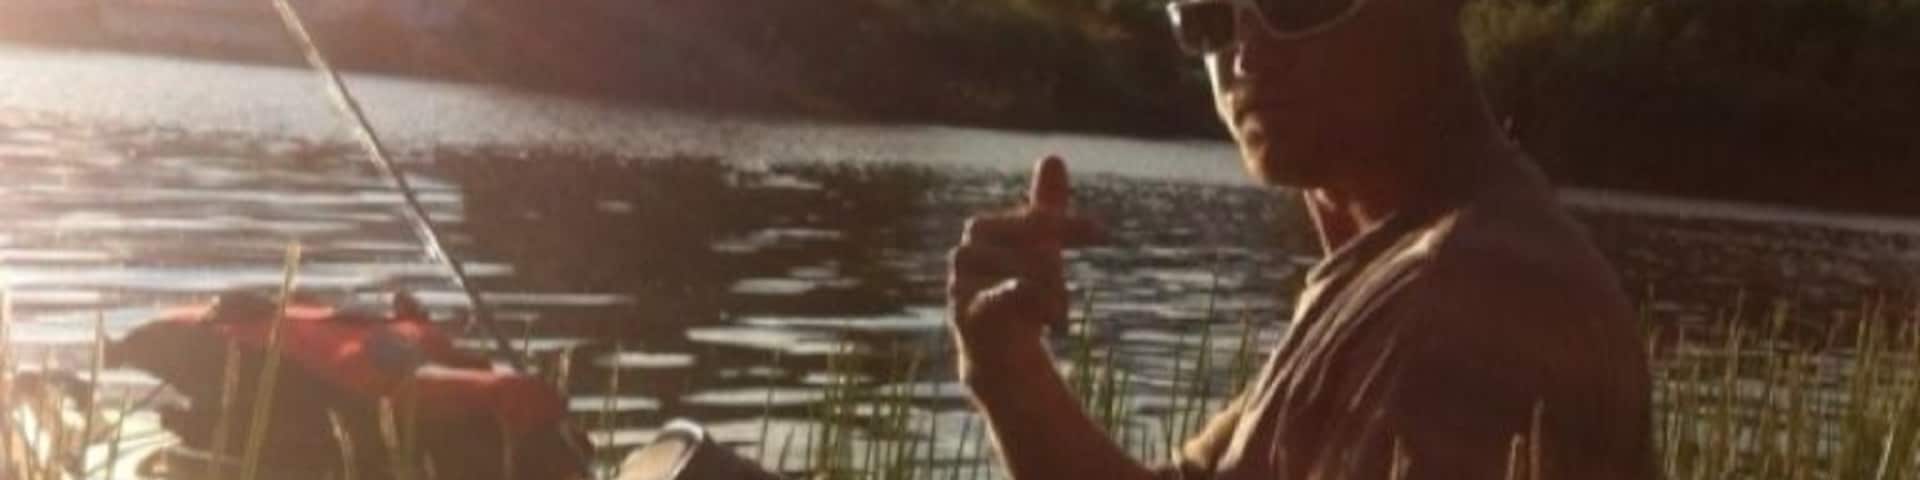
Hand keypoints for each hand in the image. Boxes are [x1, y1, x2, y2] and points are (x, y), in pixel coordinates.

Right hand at [948, 156, 1102, 375]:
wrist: (995, 348)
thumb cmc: (1016, 290)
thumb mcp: (1038, 247)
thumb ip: (1046, 208)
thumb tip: (1052, 157)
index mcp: (983, 229)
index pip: (1035, 217)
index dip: (1068, 224)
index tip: (1101, 232)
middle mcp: (967, 251)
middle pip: (1031, 245)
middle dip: (1055, 268)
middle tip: (1063, 293)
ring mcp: (963, 283)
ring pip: (1025, 272)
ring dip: (1053, 295)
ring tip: (1056, 318)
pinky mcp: (967, 315)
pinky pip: (1004, 296)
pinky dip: (1034, 303)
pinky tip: (1051, 318)